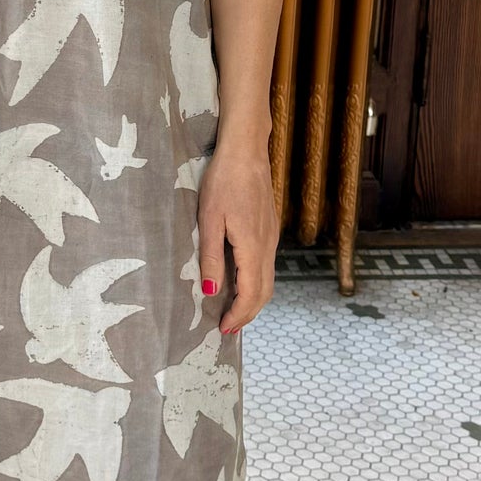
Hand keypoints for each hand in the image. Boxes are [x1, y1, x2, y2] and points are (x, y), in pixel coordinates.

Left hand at [198, 138, 276, 333]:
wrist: (246, 151)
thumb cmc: (223, 181)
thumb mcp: (209, 219)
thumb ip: (212, 257)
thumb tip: (211, 292)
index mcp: (253, 246)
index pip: (251, 294)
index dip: (238, 315)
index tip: (222, 329)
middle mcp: (268, 246)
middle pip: (264, 292)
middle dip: (247, 314)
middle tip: (227, 327)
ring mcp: (271, 237)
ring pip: (268, 280)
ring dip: (252, 300)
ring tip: (232, 311)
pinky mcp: (270, 229)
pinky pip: (266, 265)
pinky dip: (255, 283)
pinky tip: (239, 282)